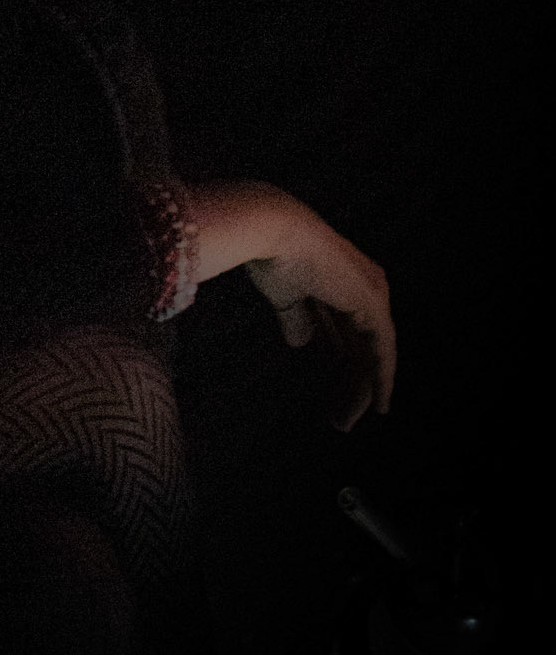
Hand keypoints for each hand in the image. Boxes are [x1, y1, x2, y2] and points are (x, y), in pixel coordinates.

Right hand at [245, 211, 394, 431]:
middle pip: (359, 345)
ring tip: (344, 422)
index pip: (346, 330)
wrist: (273, 232)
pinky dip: (382, 381)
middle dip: (349, 383)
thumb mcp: (285, 295)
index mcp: (341, 279)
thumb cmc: (271, 255)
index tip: (334, 391)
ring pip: (370, 354)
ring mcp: (372, 295)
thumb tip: (300, 342)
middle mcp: (364, 286)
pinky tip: (379, 405)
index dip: (339, 361)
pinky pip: (382, 353)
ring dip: (359, 391)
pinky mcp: (374, 306)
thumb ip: (296, 318)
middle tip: (338, 418)